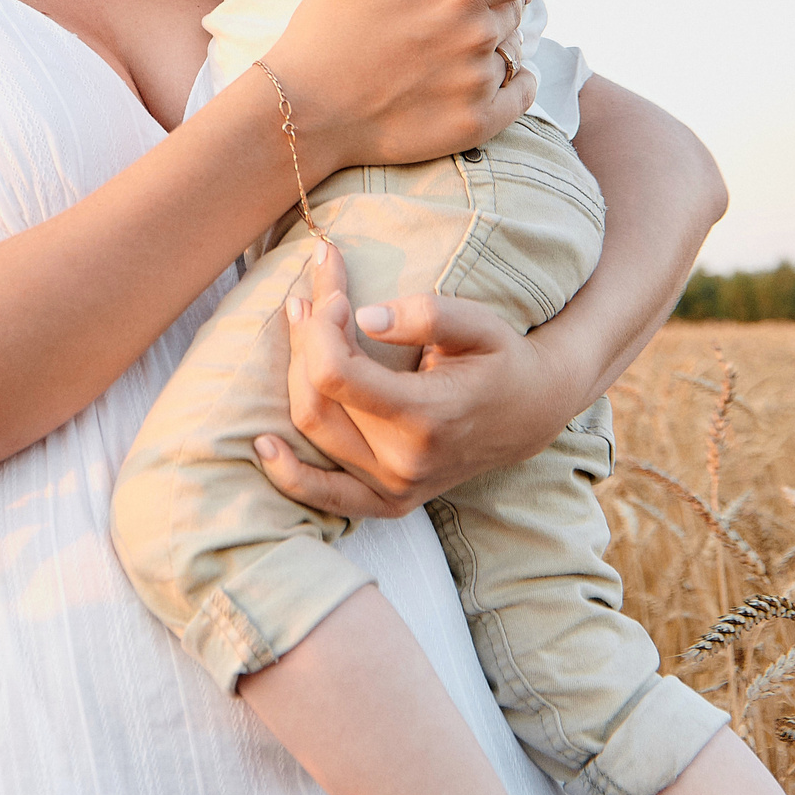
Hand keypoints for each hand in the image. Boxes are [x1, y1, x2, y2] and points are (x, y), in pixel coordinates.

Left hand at [255, 241, 581, 516]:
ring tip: (299, 327)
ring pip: (313, 433)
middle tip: (312, 297)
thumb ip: (426, 314)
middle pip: (316, 400)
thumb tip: (365, 316)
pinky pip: (327, 497)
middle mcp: (405, 461)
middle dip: (304, 340)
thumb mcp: (479, 324)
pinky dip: (291, 476)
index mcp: (427, 416)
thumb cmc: (502, 360)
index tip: (332, 294)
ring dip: (293, 377)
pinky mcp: (390, 501)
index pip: (336, 375)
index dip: (320, 328)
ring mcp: (396, 488)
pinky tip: (264, 447)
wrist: (531, 413)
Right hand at [257, 0, 560, 170]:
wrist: (301, 114)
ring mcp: (478, 85)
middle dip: (493, 7)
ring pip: (511, 52)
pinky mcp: (474, 125)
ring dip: (490, 48)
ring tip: (438, 53)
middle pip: (518, 10)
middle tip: (442, 16)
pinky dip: (510, 84)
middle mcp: (478, 37)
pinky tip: (477, 80)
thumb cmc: (322, 32)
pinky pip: (519, 94)